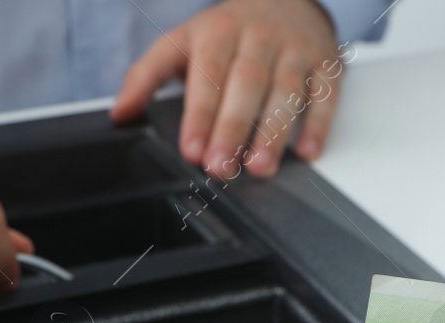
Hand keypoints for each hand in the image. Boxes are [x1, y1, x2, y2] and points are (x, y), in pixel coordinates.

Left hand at [111, 0, 341, 176]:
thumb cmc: (228, 32)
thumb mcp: (181, 44)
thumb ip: (146, 76)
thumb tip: (120, 112)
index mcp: (218, 32)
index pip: (208, 75)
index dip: (200, 114)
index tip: (192, 150)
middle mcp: (257, 38)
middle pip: (246, 84)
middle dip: (233, 129)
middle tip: (221, 167)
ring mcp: (294, 50)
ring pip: (285, 91)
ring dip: (274, 132)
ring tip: (261, 167)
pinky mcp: (325, 63)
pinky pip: (325, 93)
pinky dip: (319, 124)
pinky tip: (307, 151)